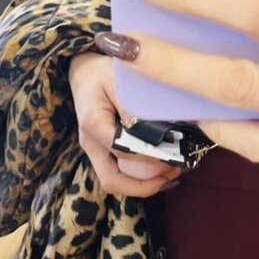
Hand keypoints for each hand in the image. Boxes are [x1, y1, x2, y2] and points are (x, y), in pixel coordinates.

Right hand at [68, 52, 181, 196]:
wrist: (84, 72)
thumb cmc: (102, 72)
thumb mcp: (118, 78)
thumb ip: (131, 104)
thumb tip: (149, 130)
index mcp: (93, 123)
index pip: (121, 150)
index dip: (147, 157)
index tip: (172, 155)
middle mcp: (91, 143)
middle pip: (112, 180)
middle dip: (144, 186)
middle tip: (174, 174)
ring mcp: (95, 150)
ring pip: (115, 180)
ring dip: (144, 184)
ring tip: (172, 173)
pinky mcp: (103, 151)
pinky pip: (119, 172)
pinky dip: (140, 177)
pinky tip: (162, 167)